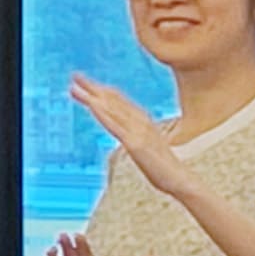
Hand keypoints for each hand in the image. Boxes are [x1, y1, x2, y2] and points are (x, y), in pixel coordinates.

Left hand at [67, 74, 195, 200]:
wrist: (179, 179)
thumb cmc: (163, 168)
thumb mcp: (147, 148)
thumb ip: (136, 139)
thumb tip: (128, 138)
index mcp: (143, 121)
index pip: (120, 101)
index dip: (103, 91)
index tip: (88, 83)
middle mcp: (141, 121)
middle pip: (114, 100)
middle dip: (94, 88)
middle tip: (75, 76)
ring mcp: (138, 130)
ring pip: (111, 109)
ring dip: (92, 97)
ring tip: (75, 86)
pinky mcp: (134, 143)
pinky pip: (115, 125)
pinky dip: (102, 113)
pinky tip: (91, 104)